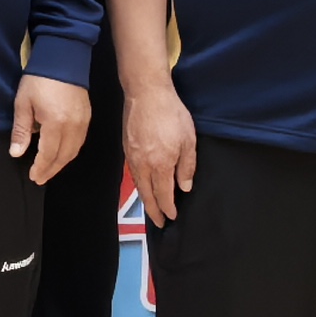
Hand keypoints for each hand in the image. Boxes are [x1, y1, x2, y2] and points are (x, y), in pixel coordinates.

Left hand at [11, 74, 90, 186]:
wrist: (63, 57)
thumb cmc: (38, 79)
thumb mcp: (23, 103)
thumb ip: (21, 130)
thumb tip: (16, 153)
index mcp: (55, 123)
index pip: (48, 154)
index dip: (40, 168)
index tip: (33, 176)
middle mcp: (73, 126)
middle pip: (63, 156)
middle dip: (51, 169)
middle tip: (40, 178)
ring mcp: (83, 122)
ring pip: (74, 151)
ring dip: (61, 163)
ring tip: (49, 169)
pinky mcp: (87, 117)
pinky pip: (80, 141)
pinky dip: (70, 152)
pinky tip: (62, 154)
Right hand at [120, 80, 195, 225]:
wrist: (146, 93)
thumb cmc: (171, 113)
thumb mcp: (188, 140)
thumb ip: (187, 166)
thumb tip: (184, 187)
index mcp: (160, 165)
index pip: (163, 195)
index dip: (168, 209)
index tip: (172, 217)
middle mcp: (143, 165)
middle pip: (147, 195)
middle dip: (154, 211)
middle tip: (159, 223)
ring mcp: (132, 157)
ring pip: (138, 185)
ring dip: (145, 199)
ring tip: (152, 208)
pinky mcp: (127, 148)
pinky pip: (133, 173)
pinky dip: (139, 184)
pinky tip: (144, 185)